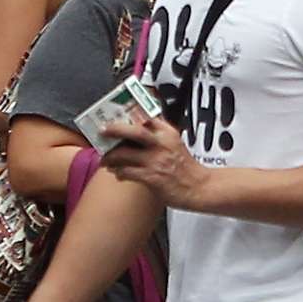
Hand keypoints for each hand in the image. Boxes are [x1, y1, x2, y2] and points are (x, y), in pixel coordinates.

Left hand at [102, 110, 218, 209]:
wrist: (200, 187)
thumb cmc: (186, 167)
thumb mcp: (174, 143)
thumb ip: (158, 135)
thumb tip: (135, 130)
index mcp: (168, 133)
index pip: (146, 116)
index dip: (128, 114)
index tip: (115, 114)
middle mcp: (161, 144)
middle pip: (134, 131)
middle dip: (115, 129)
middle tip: (103, 131)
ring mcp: (156, 160)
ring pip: (125, 154)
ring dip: (110, 157)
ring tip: (105, 159)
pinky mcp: (152, 177)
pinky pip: (127, 172)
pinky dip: (119, 172)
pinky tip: (117, 173)